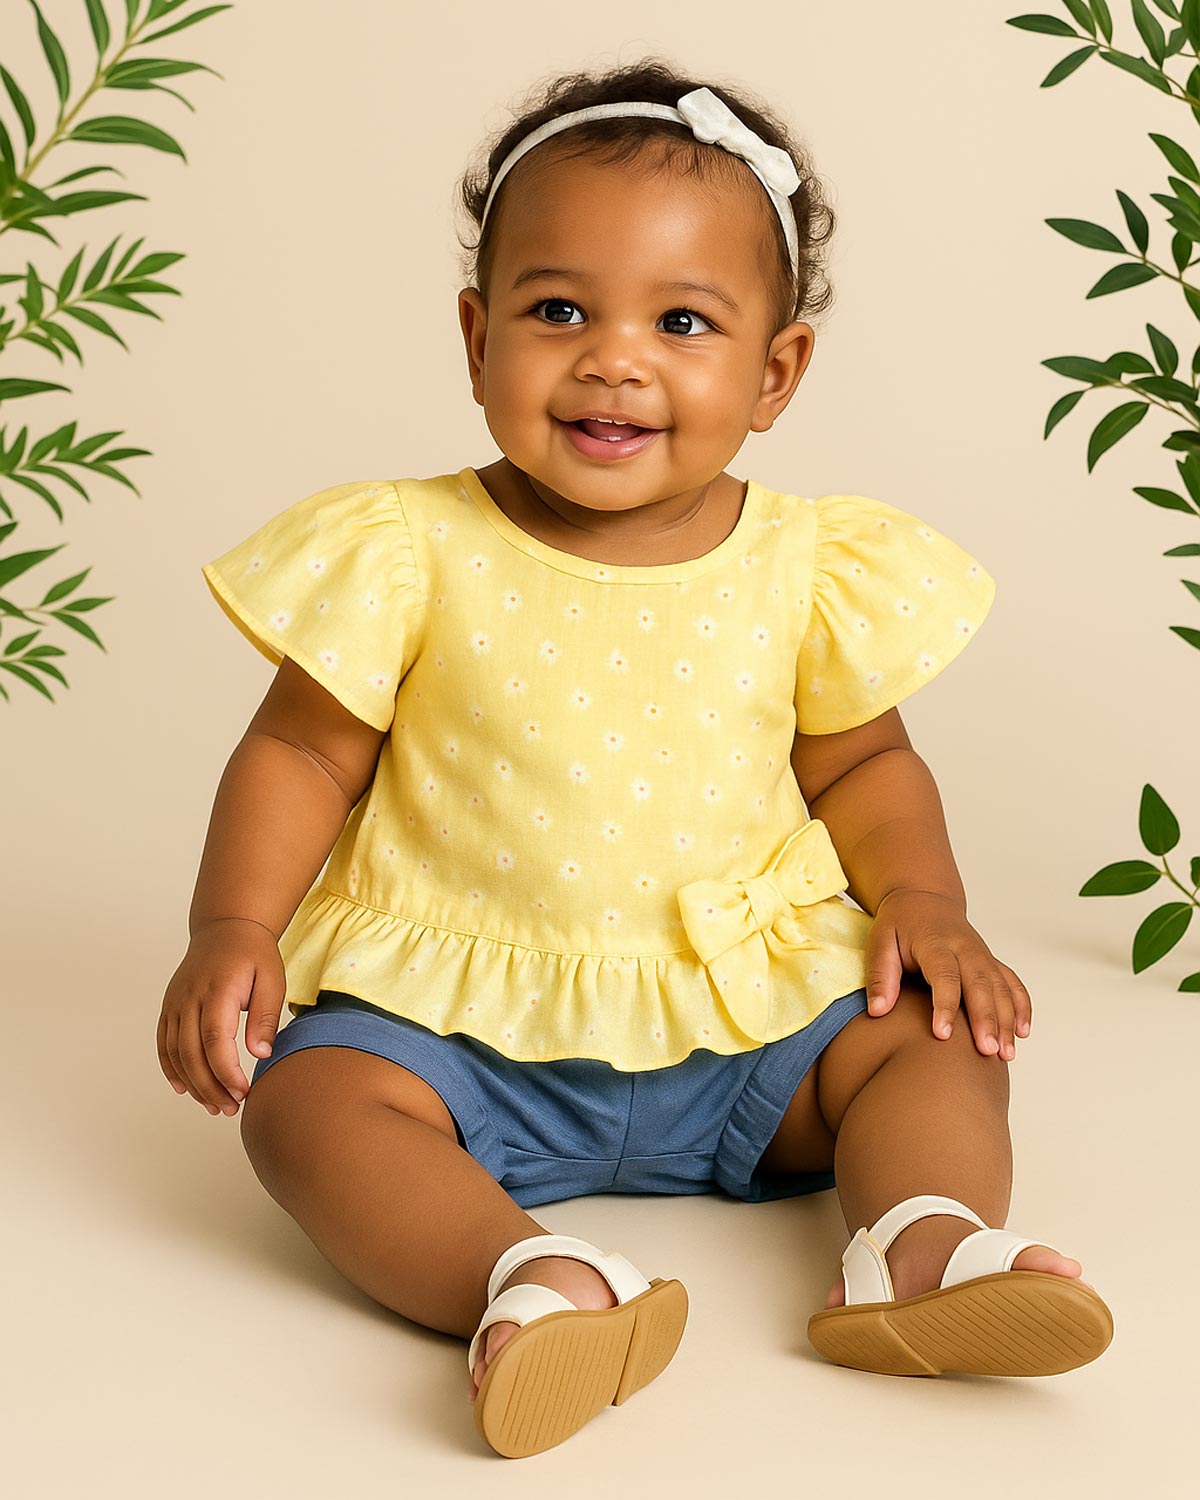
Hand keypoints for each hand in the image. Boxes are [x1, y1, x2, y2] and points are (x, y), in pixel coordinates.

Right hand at [157, 919, 284, 1115]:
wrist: (226, 928)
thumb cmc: (253, 955)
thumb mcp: (272, 979)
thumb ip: (265, 1017)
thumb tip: (260, 1054)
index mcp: (217, 989)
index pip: (215, 1040)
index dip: (226, 1072)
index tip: (243, 1092)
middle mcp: (189, 997)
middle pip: (191, 1053)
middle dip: (210, 1087)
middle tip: (231, 1108)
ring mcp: (175, 1002)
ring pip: (175, 1053)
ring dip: (193, 1084)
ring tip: (214, 1106)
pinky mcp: (169, 1007)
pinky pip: (163, 1044)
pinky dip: (171, 1069)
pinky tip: (185, 1089)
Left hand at [864, 889, 1031, 1060]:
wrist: (924, 898)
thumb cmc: (900, 923)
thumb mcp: (880, 941)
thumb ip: (879, 975)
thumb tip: (878, 1011)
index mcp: (935, 941)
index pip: (944, 974)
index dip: (944, 1005)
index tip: (943, 1036)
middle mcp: (964, 947)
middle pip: (981, 984)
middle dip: (986, 1019)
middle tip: (987, 1051)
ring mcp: (982, 954)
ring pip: (1001, 987)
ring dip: (1007, 1020)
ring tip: (1006, 1053)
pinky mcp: (991, 962)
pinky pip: (1012, 983)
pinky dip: (1021, 1006)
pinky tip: (1022, 1032)